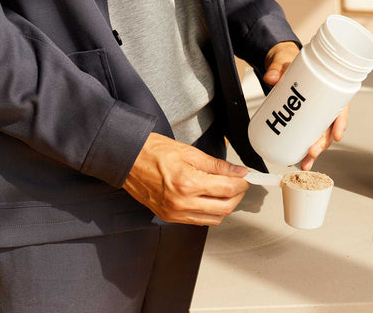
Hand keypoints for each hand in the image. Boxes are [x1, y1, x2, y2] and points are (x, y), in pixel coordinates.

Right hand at [123, 132, 248, 225]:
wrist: (127, 159)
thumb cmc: (153, 152)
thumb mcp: (190, 152)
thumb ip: (217, 165)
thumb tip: (239, 172)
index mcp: (188, 183)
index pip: (228, 189)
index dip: (242, 183)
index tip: (245, 176)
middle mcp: (182, 202)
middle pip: (225, 207)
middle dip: (238, 195)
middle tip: (239, 183)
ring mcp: (175, 212)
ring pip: (214, 218)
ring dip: (226, 205)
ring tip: (226, 190)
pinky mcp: (170, 217)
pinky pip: (199, 220)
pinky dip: (210, 212)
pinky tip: (211, 198)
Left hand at [263, 41, 349, 170]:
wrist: (282, 63)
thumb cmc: (292, 62)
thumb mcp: (285, 62)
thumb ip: (277, 68)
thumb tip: (271, 77)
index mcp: (328, 90)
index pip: (340, 109)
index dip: (340, 124)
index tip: (336, 135)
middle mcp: (324, 105)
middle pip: (329, 128)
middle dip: (322, 144)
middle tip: (312, 152)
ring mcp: (313, 114)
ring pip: (319, 136)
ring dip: (314, 152)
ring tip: (305, 164)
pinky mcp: (302, 119)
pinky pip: (307, 136)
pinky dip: (304, 149)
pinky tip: (299, 160)